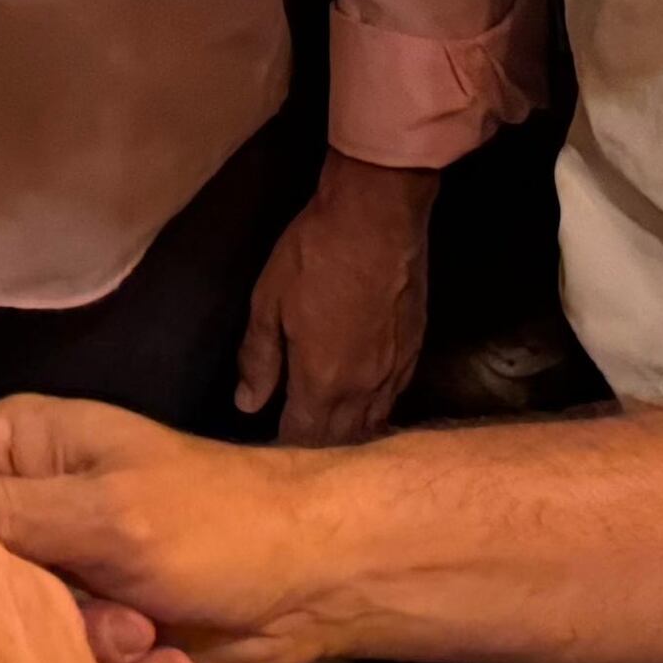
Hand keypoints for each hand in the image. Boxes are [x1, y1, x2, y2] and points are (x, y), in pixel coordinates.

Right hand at [0, 396, 322, 662]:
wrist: (316, 586)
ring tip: (141, 632)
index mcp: (17, 446)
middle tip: (73, 608)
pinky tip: (167, 661)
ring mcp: (62, 578)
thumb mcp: (100, 510)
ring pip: (9, 633)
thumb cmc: (217, 521)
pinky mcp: (95, 639)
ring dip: (77, 647)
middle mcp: (27, 508)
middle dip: (8, 605)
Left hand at [237, 153, 432, 442]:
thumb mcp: (268, 301)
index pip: (302, 436)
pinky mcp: (415, 350)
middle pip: (341, 439)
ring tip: (329, 430)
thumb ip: (259, 358)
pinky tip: (365, 401)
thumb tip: (247, 404)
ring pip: (372, 424)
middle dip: (317, 444)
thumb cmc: (314, 255)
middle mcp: (363, 388)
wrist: (377, 218)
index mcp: (322, 381)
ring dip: (350, 433)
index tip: (269, 439)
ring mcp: (395, 372)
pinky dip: (376, 409)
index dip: (284, 442)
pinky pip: (394, 398)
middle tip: (297, 437)